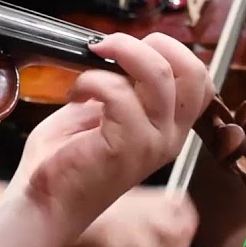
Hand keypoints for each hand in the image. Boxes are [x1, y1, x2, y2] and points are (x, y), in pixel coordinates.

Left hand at [10, 32, 212, 240]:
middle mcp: (170, 137)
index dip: (172, 51)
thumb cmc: (67, 158)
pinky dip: (91, 80)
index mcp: (169, 128)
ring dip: (121, 51)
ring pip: (158, 76)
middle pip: (192, 72)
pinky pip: (117, 92)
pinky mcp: (126, 147)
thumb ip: (122, 86)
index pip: (200, 79)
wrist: (44, 203)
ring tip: (92, 56)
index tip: (134, 47)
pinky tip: (75, 93)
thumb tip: (121, 51)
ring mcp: (152, 143)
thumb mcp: (102, 113)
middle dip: (155, 43)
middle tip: (114, 46)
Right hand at [60, 188, 197, 246]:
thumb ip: (138, 224)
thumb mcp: (112, 211)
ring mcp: (121, 219)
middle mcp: (135, 204)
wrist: (39, 209)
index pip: (183, 212)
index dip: (186, 239)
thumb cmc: (70, 214)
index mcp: (140, 195)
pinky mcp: (104, 237)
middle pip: (175, 239)